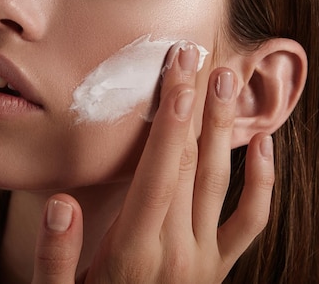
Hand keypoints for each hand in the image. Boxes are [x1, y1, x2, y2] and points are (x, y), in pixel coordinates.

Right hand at [31, 43, 274, 283]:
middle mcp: (176, 251)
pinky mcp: (219, 269)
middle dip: (196, 106)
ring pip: (219, 182)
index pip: (158, 170)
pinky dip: (263, 184)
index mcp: (133, 253)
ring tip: (229, 81)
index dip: (170, 119)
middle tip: (201, 56)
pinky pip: (249, 222)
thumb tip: (64, 202)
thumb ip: (55, 256)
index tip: (177, 74)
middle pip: (189, 163)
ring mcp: (204, 261)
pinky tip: (264, 146)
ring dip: (224, 129)